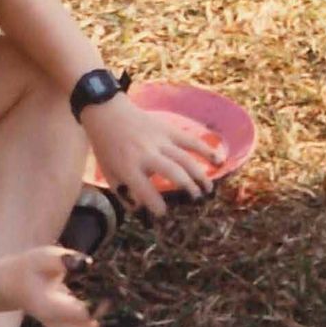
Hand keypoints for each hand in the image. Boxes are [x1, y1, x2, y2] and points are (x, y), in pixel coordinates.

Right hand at [5, 246, 120, 326]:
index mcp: (47, 306)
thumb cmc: (30, 268)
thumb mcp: (43, 257)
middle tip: (136, 318)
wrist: (14, 286)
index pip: (75, 313)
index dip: (97, 309)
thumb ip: (63, 260)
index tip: (116, 300)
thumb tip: (87, 263)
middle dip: (112, 325)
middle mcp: (55, 323)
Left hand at [84, 99, 222, 215]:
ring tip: (207, 189)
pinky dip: (206, 150)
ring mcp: (159, 140)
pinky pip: (191, 141)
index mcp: (128, 166)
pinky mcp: (168, 129)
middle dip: (187, 188)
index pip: (145, 190)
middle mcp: (146, 154)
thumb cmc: (107, 147)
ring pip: (186, 158)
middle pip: (173, 172)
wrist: (107, 113)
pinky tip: (218, 161)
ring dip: (200, 175)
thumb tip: (140, 209)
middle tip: (194, 199)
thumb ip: (123, 192)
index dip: (156, 205)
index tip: (164, 213)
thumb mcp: (108, 173)